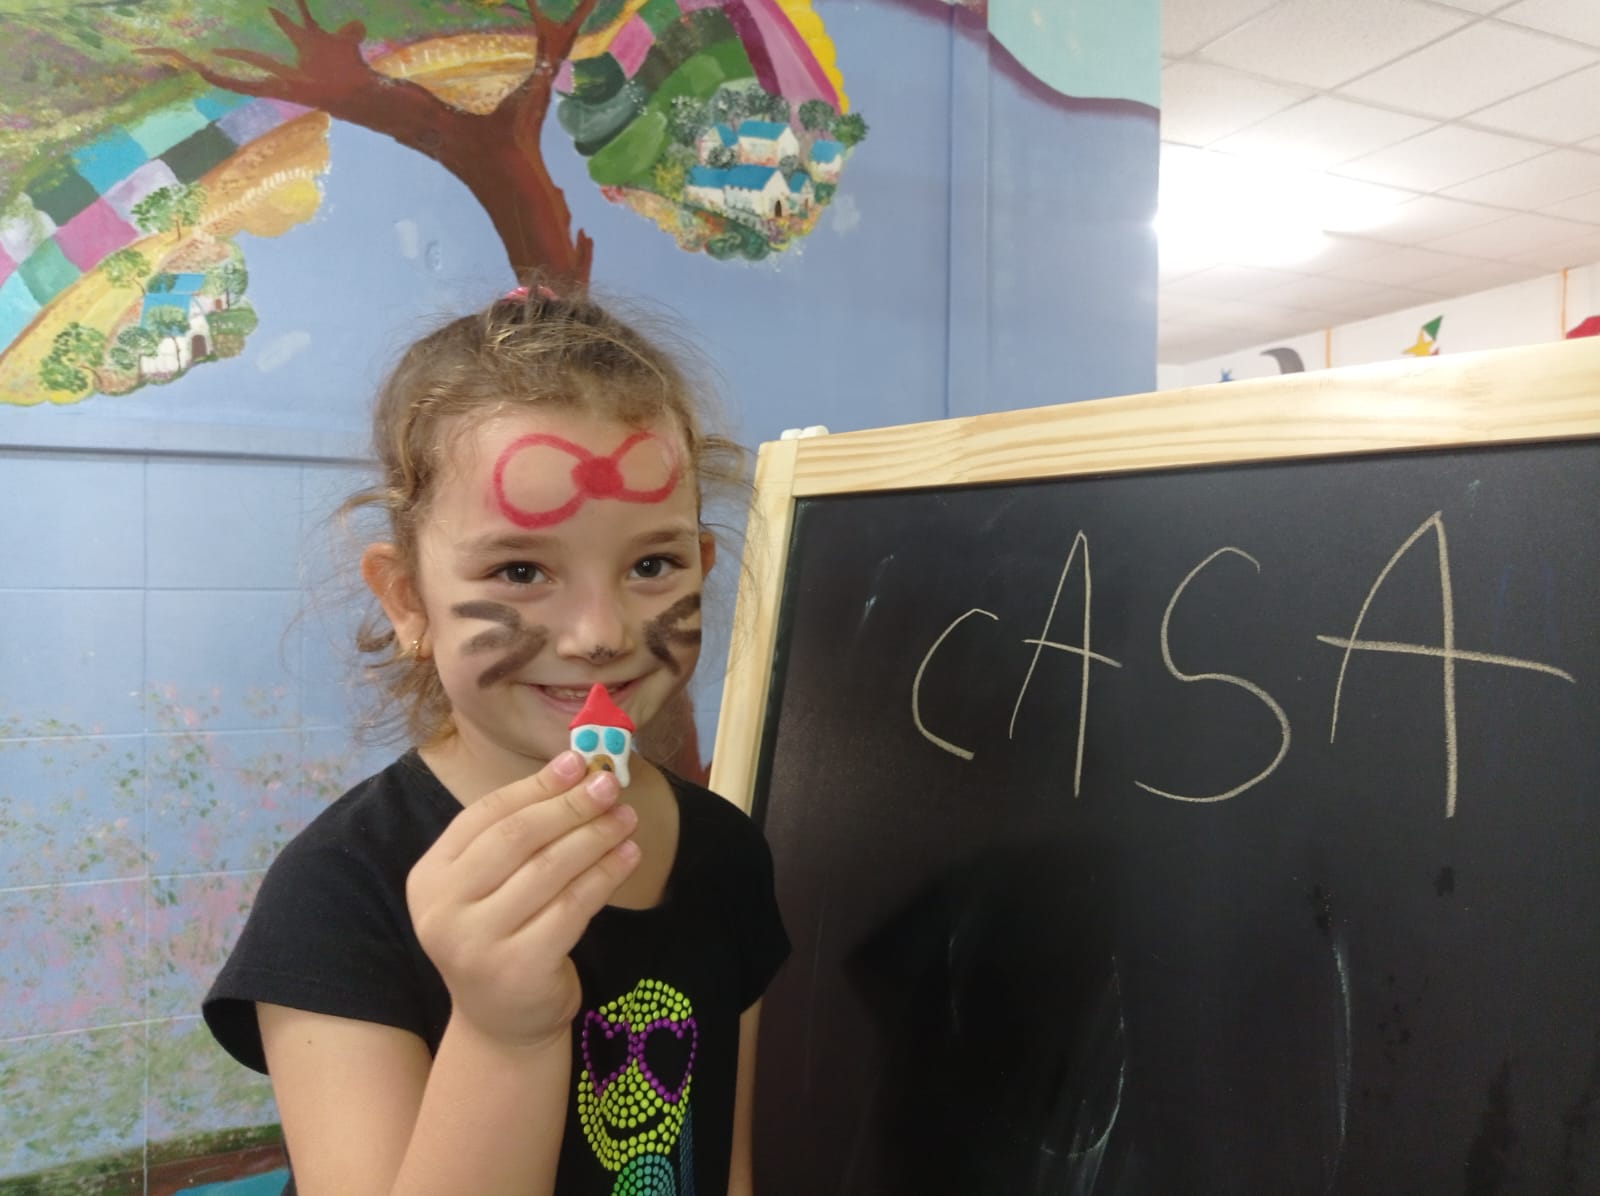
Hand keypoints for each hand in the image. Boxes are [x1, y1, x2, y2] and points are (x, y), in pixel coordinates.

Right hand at [406, 751, 640, 1049]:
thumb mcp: (492, 884)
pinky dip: (604, 876)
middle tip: (609, 786)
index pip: (486, 815)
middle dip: (570, 806)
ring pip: (548, 870)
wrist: (501, 1022)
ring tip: (626, 818)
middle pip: (517, 838)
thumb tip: (577, 768)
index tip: (578, 761)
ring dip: (594, 837)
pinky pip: (571, 908)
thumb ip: (518, 834)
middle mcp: (442, 909)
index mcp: (430, 876)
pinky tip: (627, 857)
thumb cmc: (502, 935)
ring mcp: (476, 943)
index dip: (536, 785)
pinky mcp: (518, 969)